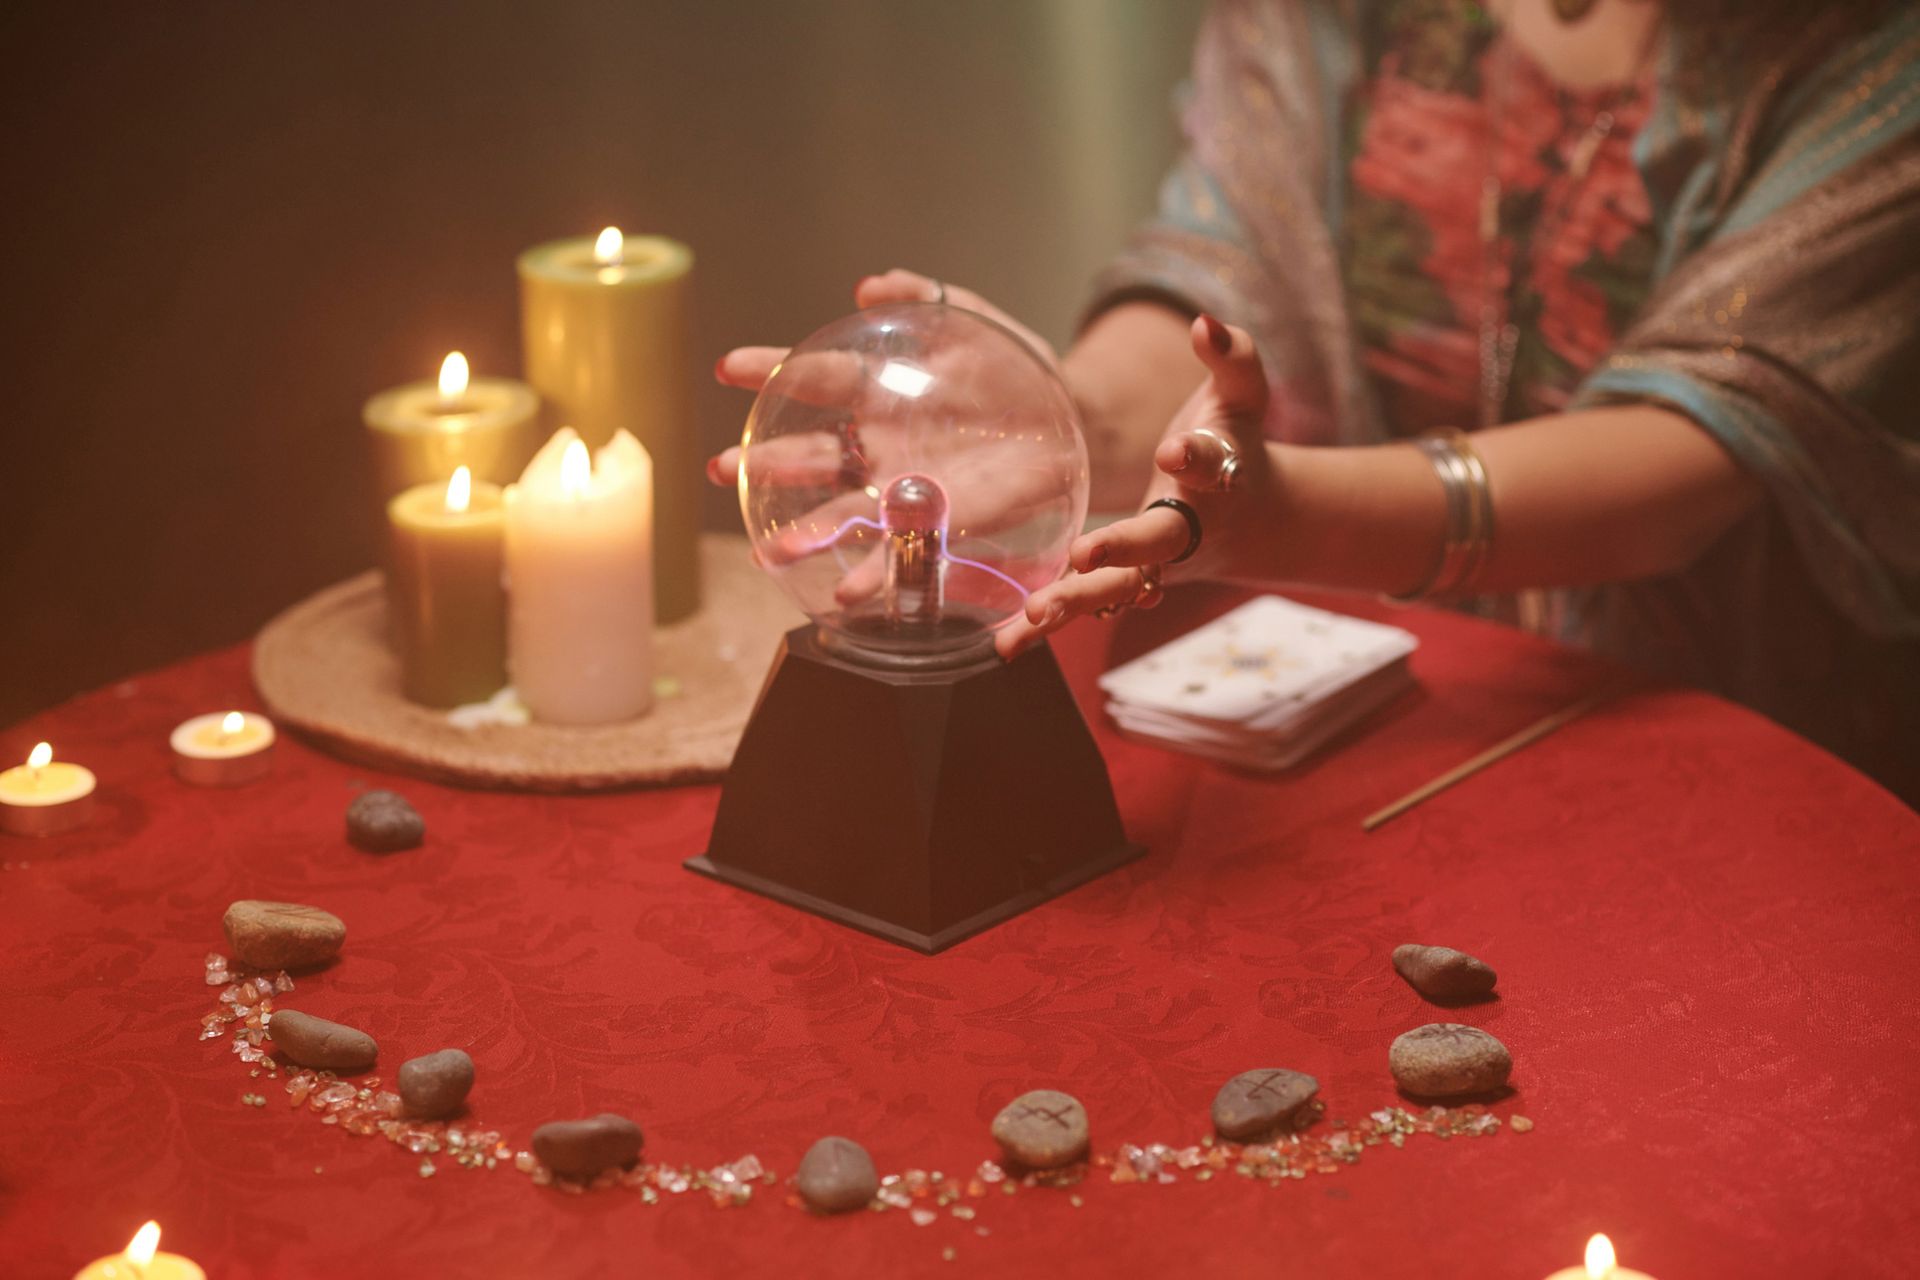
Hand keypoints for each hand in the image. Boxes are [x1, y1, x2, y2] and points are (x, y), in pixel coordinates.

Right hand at [710, 270, 1073, 604]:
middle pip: (812, 455)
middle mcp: (879, 444)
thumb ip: (923, 294)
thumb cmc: (1013, 368)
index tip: (730, 369)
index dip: (771, 370)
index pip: (815, 380)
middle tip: (722, 466)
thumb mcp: (970, 319)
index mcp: (880, 393)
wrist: (1069, 420)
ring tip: (765, 551)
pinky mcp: (936, 522)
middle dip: (765, 462)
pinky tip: (847, 596)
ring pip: (840, 512)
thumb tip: (869, 286)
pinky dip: (871, 575)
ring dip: (802, 533)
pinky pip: (897, 552)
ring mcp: (903, 487)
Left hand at [996, 314, 1279, 658]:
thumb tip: (1205, 323)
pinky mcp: (1125, 580)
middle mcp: (1189, 525)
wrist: (1254, 519)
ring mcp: (1157, 562)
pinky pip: (1087, 605)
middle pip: (1159, 542)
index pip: (1208, 463)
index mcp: (1217, 475)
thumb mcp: (1242, 396)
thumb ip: (1231, 356)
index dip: (1194, 457)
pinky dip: (1050, 628)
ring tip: (1037, 613)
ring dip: (1079, 601)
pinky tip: (1006, 643)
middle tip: (1085, 556)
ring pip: (1120, 587)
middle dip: (1124, 550)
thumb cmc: (1236, 442)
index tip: (1174, 452)